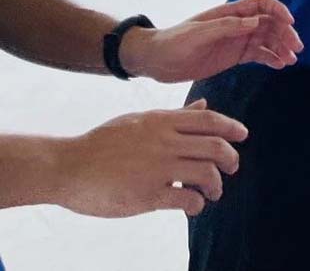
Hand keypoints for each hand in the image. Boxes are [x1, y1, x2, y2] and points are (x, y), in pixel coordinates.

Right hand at [51, 99, 246, 217]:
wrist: (66, 166)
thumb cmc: (102, 143)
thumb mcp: (140, 121)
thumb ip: (175, 115)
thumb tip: (204, 104)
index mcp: (162, 121)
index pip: (210, 120)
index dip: (232, 127)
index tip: (243, 136)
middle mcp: (164, 141)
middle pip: (216, 147)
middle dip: (231, 159)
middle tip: (232, 168)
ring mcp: (157, 167)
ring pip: (207, 173)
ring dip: (217, 185)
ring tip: (212, 192)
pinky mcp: (148, 194)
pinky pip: (187, 198)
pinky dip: (197, 204)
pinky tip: (193, 206)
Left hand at [121, 0, 303, 83]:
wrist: (156, 61)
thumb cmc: (173, 43)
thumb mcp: (198, 34)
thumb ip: (226, 26)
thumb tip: (254, 22)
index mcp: (229, 13)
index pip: (261, 4)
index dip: (278, 10)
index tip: (290, 22)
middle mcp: (237, 24)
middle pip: (270, 23)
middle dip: (285, 33)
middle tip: (296, 49)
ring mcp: (237, 40)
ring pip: (267, 40)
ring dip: (281, 47)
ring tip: (291, 61)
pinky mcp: (234, 56)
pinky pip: (259, 55)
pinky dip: (272, 59)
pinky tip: (280, 65)